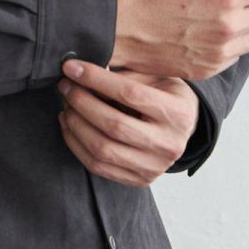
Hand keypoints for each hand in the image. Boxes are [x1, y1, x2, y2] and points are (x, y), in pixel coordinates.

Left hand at [55, 60, 200, 187]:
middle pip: (114, 125)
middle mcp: (168, 144)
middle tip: (65, 86)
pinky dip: (76, 145)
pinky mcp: (138, 180)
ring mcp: (154, 166)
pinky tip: (69, 125)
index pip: (130, 94)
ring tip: (66, 105)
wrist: (184, 129)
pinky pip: (98, 166)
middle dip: (81, 102)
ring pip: (102, 149)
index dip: (96, 79)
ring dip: (75, 125)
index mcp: (177, 113)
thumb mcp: (157, 77)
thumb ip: (127, 74)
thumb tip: (85, 71)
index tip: (72, 68)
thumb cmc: (166, 95)